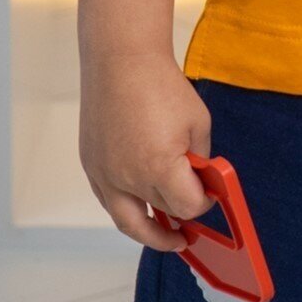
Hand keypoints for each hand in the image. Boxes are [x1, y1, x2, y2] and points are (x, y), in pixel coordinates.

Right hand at [79, 50, 214, 250]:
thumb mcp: (198, 123)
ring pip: (127, 220)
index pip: (187, 207)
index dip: (203, 205)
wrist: (122, 63)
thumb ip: (201, 158)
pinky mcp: (91, 166)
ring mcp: (104, 175)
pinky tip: (142, 211)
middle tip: (191, 229)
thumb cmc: (163, 88)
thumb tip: (202, 180)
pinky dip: (127, 211)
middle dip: (179, 217)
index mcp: (159, 168)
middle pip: (159, 214)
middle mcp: (127, 178)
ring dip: (148, 232)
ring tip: (166, 238)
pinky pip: (110, 201)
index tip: (210, 197)